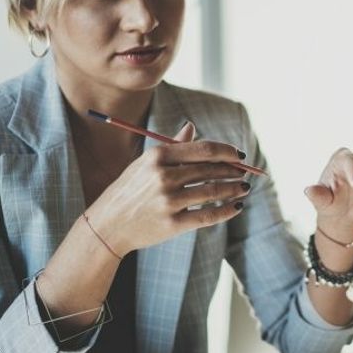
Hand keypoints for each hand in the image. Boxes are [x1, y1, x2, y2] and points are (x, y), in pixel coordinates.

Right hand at [86, 122, 250, 253]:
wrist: (107, 225)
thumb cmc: (129, 191)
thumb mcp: (144, 164)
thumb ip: (172, 146)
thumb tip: (191, 126)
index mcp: (158, 157)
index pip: (204, 149)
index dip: (227, 151)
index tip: (239, 155)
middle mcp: (163, 177)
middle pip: (211, 169)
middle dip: (233, 170)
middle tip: (245, 172)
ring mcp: (168, 201)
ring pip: (213, 192)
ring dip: (234, 189)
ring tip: (244, 187)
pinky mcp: (172, 224)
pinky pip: (208, 216)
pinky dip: (227, 211)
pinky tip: (237, 207)